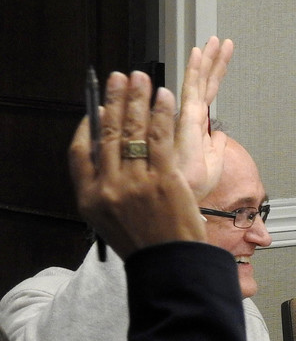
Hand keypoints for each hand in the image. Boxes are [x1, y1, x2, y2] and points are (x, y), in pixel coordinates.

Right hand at [69, 71, 205, 258]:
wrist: (171, 263)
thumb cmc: (146, 242)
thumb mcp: (109, 219)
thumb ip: (103, 186)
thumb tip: (109, 148)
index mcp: (89, 198)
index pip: (79, 153)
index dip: (87, 126)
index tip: (96, 108)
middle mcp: (108, 188)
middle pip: (108, 134)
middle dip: (114, 100)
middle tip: (118, 77)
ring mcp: (136, 183)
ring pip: (133, 131)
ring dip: (136, 99)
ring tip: (139, 77)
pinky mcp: (164, 180)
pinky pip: (159, 138)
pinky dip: (160, 113)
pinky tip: (163, 95)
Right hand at [175, 36, 233, 198]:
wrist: (179, 200)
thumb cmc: (191, 187)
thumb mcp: (212, 166)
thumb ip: (216, 146)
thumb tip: (221, 133)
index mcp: (196, 127)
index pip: (208, 95)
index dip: (214, 75)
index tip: (221, 56)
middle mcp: (190, 118)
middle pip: (204, 84)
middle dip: (212, 61)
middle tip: (220, 40)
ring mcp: (187, 116)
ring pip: (200, 82)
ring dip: (207, 60)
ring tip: (216, 40)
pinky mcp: (185, 119)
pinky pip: (192, 89)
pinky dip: (195, 70)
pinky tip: (197, 53)